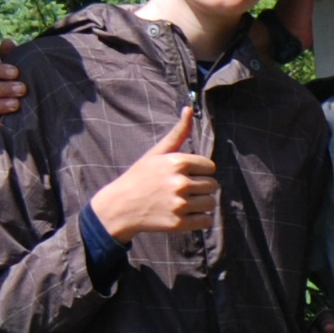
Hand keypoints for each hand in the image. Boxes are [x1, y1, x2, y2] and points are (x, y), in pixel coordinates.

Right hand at [88, 107, 215, 242]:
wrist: (120, 206)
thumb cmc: (140, 176)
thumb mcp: (157, 152)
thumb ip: (178, 133)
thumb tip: (189, 109)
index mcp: (177, 162)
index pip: (210, 167)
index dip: (199, 171)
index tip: (184, 174)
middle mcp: (180, 183)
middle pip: (212, 185)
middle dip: (201, 187)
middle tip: (182, 189)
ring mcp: (180, 204)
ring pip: (211, 203)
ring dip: (202, 203)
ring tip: (184, 201)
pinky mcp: (179, 223)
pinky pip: (206, 221)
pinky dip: (200, 219)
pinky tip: (186, 214)